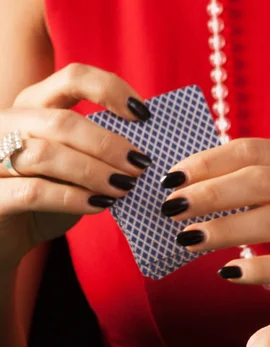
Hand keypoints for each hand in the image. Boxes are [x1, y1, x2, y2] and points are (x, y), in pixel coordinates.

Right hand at [0, 63, 151, 271]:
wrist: (7, 235)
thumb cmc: (47, 198)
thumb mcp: (73, 167)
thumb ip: (95, 151)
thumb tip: (143, 153)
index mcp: (32, 106)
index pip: (72, 78)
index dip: (111, 90)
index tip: (144, 115)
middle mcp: (7, 123)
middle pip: (62, 122)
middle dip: (108, 146)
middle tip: (139, 166)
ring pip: (47, 155)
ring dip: (94, 172)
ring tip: (124, 188)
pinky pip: (34, 191)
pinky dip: (73, 198)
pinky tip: (100, 206)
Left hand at [158, 139, 269, 302]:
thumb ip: (257, 183)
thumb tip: (195, 189)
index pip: (249, 150)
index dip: (208, 161)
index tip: (172, 177)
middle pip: (258, 180)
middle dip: (211, 192)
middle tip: (172, 208)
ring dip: (226, 228)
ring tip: (188, 239)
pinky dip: (259, 268)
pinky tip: (228, 274)